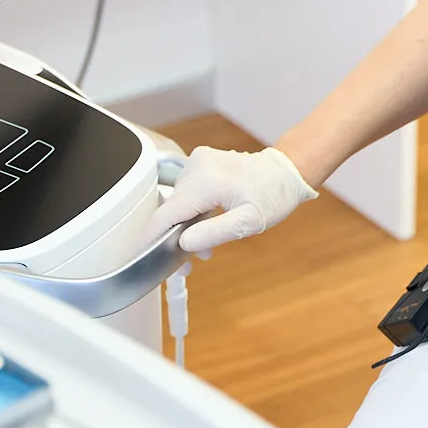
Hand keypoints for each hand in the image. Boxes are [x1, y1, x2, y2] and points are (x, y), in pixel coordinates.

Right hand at [148, 146, 317, 252]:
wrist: (286, 172)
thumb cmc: (274, 195)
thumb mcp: (250, 222)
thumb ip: (215, 232)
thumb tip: (184, 243)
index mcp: (207, 182)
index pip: (166, 214)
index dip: (151, 237)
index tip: (140, 256)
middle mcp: (198, 167)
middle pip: (171, 210)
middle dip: (175, 238)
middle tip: (187, 265)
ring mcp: (198, 162)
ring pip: (178, 202)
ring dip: (186, 226)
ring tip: (204, 249)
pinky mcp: (200, 163)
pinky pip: (186, 192)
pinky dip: (192, 211)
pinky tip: (205, 225)